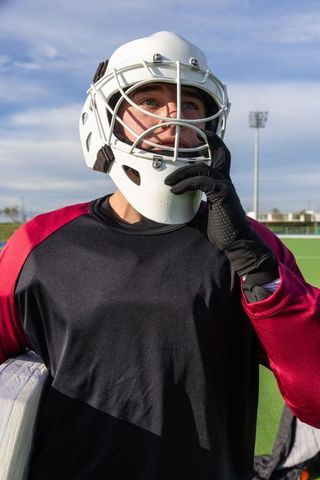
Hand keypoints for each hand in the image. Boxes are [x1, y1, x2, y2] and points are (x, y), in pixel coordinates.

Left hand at [165, 135, 277, 279]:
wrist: (236, 244)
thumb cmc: (221, 231)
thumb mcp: (200, 217)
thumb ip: (190, 208)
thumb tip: (172, 210)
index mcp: (221, 184)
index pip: (218, 158)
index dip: (212, 144)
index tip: (199, 136)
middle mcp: (225, 181)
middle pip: (221, 153)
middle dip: (210, 140)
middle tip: (194, 133)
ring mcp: (225, 186)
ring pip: (202, 168)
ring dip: (182, 173)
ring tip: (168, 182)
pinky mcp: (222, 194)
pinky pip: (201, 182)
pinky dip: (185, 184)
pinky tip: (174, 191)